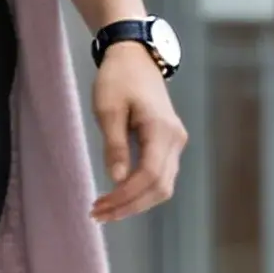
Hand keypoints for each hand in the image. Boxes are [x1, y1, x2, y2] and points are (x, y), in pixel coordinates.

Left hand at [89, 43, 187, 223]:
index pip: (150, 175)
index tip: (100, 205)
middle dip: (130, 206)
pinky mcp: (169, 143)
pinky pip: (160, 175)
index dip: (126, 196)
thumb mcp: (108, 109)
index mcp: (161, 130)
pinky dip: (140, 190)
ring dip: (135, 202)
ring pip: (163, 186)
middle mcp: (175, 140)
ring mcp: (175, 142)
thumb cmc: (118, 78)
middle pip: (160, 188)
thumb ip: (114, 145)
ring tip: (105, 210)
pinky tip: (119, 195)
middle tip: (98, 215)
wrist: (134, 56)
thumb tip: (116, 179)